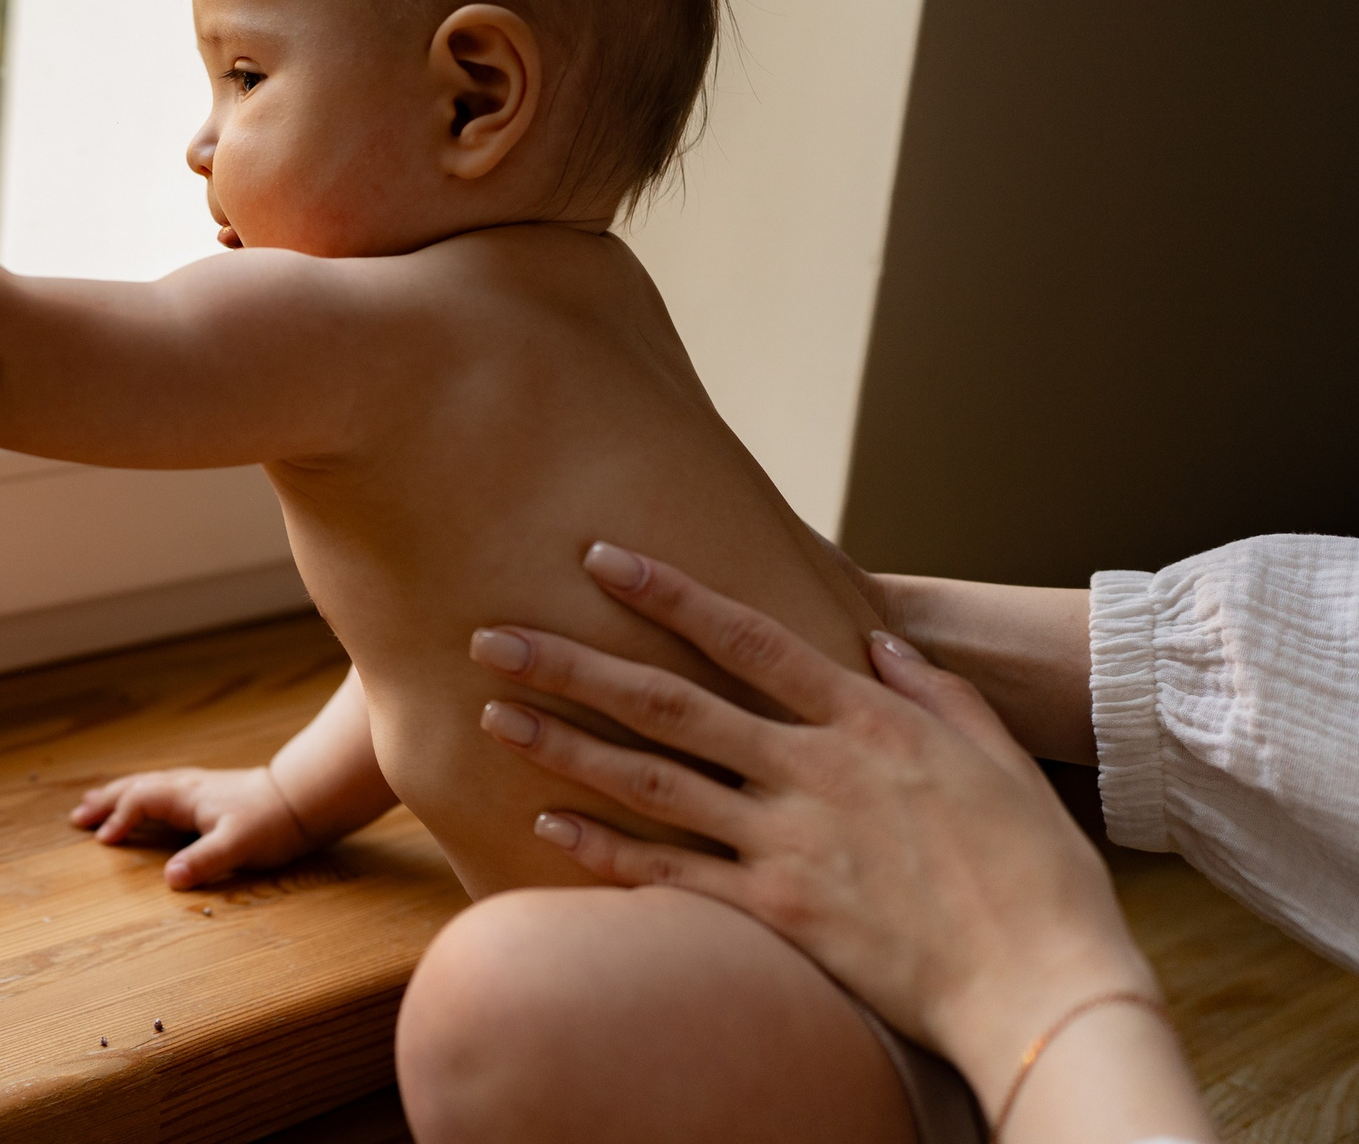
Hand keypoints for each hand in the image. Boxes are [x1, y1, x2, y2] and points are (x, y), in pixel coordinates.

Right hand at [69, 766, 317, 888]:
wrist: (299, 800)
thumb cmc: (270, 822)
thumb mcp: (238, 845)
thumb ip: (204, 861)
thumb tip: (169, 879)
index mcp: (186, 796)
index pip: (141, 801)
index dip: (119, 819)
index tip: (102, 841)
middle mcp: (185, 786)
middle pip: (135, 788)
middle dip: (105, 802)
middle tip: (77, 817)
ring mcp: (194, 787)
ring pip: (145, 785)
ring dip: (117, 794)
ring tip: (93, 803)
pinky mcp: (204, 792)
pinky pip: (159, 789)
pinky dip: (138, 795)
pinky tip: (139, 801)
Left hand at [470, 544, 1163, 1118]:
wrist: (1043, 982)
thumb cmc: (1034, 868)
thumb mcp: (996, 754)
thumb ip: (932, 691)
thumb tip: (880, 641)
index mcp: (865, 721)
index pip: (746, 635)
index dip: (667, 590)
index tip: (599, 554)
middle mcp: (812, 771)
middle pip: (668, 703)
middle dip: (573, 663)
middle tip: (493, 634)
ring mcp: (788, 843)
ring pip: (650, 783)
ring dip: (564, 746)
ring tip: (494, 713)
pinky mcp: (777, 913)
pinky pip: (671, 876)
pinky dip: (603, 851)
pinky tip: (544, 824)